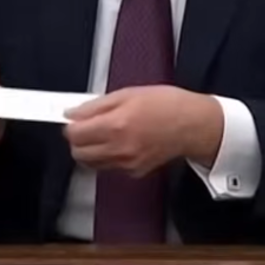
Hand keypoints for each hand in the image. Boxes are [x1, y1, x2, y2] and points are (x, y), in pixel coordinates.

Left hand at [63, 86, 222, 176]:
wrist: (193, 125)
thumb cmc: (167, 105)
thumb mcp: (128, 93)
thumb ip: (96, 105)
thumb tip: (73, 112)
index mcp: (116, 125)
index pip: (74, 135)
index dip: (71, 125)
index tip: (75, 119)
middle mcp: (119, 148)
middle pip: (79, 153)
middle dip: (78, 140)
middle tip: (86, 127)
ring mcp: (127, 163)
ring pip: (92, 164)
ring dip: (91, 150)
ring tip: (103, 134)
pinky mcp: (135, 172)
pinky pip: (110, 167)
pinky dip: (109, 157)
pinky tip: (121, 143)